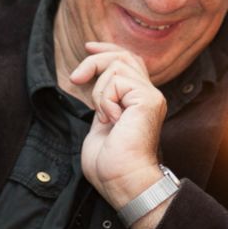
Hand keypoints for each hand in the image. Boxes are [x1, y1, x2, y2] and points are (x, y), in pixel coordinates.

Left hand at [69, 41, 166, 209]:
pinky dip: (105, 99)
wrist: (122, 181)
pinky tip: (111, 120)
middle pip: (123, 56)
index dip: (107, 50)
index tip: (88, 47)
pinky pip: (117, 81)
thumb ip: (103, 100)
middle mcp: (148, 95)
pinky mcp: (148, 99)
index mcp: (139, 100)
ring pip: (117, 66)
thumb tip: (89, 79)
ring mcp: (151, 96)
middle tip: (76, 78)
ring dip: (99, 91)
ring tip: (104, 117)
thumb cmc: (109, 164)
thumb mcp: (101, 122)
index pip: (129, 61)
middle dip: (96, 60)